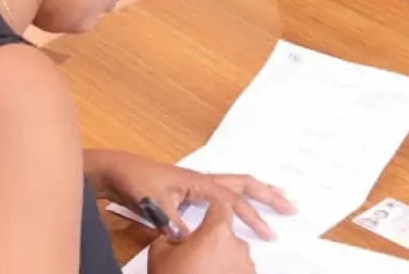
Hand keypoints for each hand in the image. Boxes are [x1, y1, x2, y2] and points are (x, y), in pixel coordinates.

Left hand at [93, 151, 294, 240]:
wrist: (118, 170)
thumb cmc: (137, 182)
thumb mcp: (155, 205)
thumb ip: (176, 222)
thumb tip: (194, 238)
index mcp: (199, 182)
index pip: (234, 200)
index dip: (252, 216)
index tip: (267, 231)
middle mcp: (203, 179)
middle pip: (244, 184)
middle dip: (268, 195)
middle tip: (290, 206)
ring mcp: (198, 183)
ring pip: (236, 185)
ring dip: (257, 192)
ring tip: (278, 197)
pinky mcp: (191, 190)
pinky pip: (224, 191)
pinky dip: (240, 196)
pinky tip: (244, 203)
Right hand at [147, 200, 254, 273]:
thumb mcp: (159, 253)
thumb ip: (170, 235)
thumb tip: (176, 236)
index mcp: (216, 232)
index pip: (221, 206)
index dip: (212, 209)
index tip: (206, 215)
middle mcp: (238, 246)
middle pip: (227, 234)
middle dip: (213, 242)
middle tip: (196, 257)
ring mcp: (247, 267)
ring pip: (234, 255)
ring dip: (221, 260)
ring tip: (203, 273)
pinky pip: (239, 271)